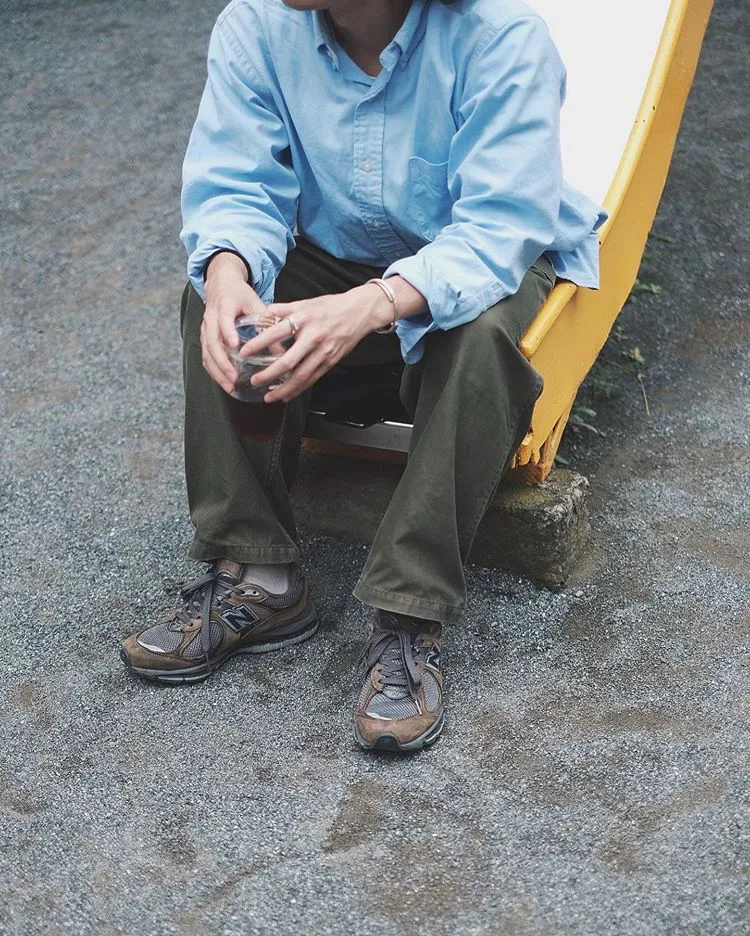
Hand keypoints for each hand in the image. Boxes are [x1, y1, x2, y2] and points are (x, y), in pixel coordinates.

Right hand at [201, 252, 266, 394]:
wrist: (220, 284)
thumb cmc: (240, 295)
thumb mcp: (256, 304)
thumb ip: (267, 324)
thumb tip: (283, 350)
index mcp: (224, 306)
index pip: (224, 321)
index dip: (228, 333)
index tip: (235, 346)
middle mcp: (211, 318)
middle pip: (212, 343)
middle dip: (222, 363)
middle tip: (233, 378)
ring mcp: (205, 329)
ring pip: (206, 353)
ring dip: (217, 371)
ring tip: (229, 386)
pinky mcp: (204, 337)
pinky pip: (206, 356)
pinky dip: (214, 370)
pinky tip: (224, 382)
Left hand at [239, 284, 393, 402]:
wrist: (359, 312)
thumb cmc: (331, 306)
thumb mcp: (305, 302)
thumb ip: (283, 309)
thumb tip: (263, 314)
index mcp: (303, 319)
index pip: (276, 333)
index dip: (258, 344)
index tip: (244, 353)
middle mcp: (313, 337)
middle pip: (288, 361)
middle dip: (269, 374)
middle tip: (255, 381)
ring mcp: (323, 351)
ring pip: (301, 375)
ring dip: (284, 388)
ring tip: (270, 396)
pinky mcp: (331, 361)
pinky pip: (312, 378)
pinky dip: (299, 389)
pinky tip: (287, 394)